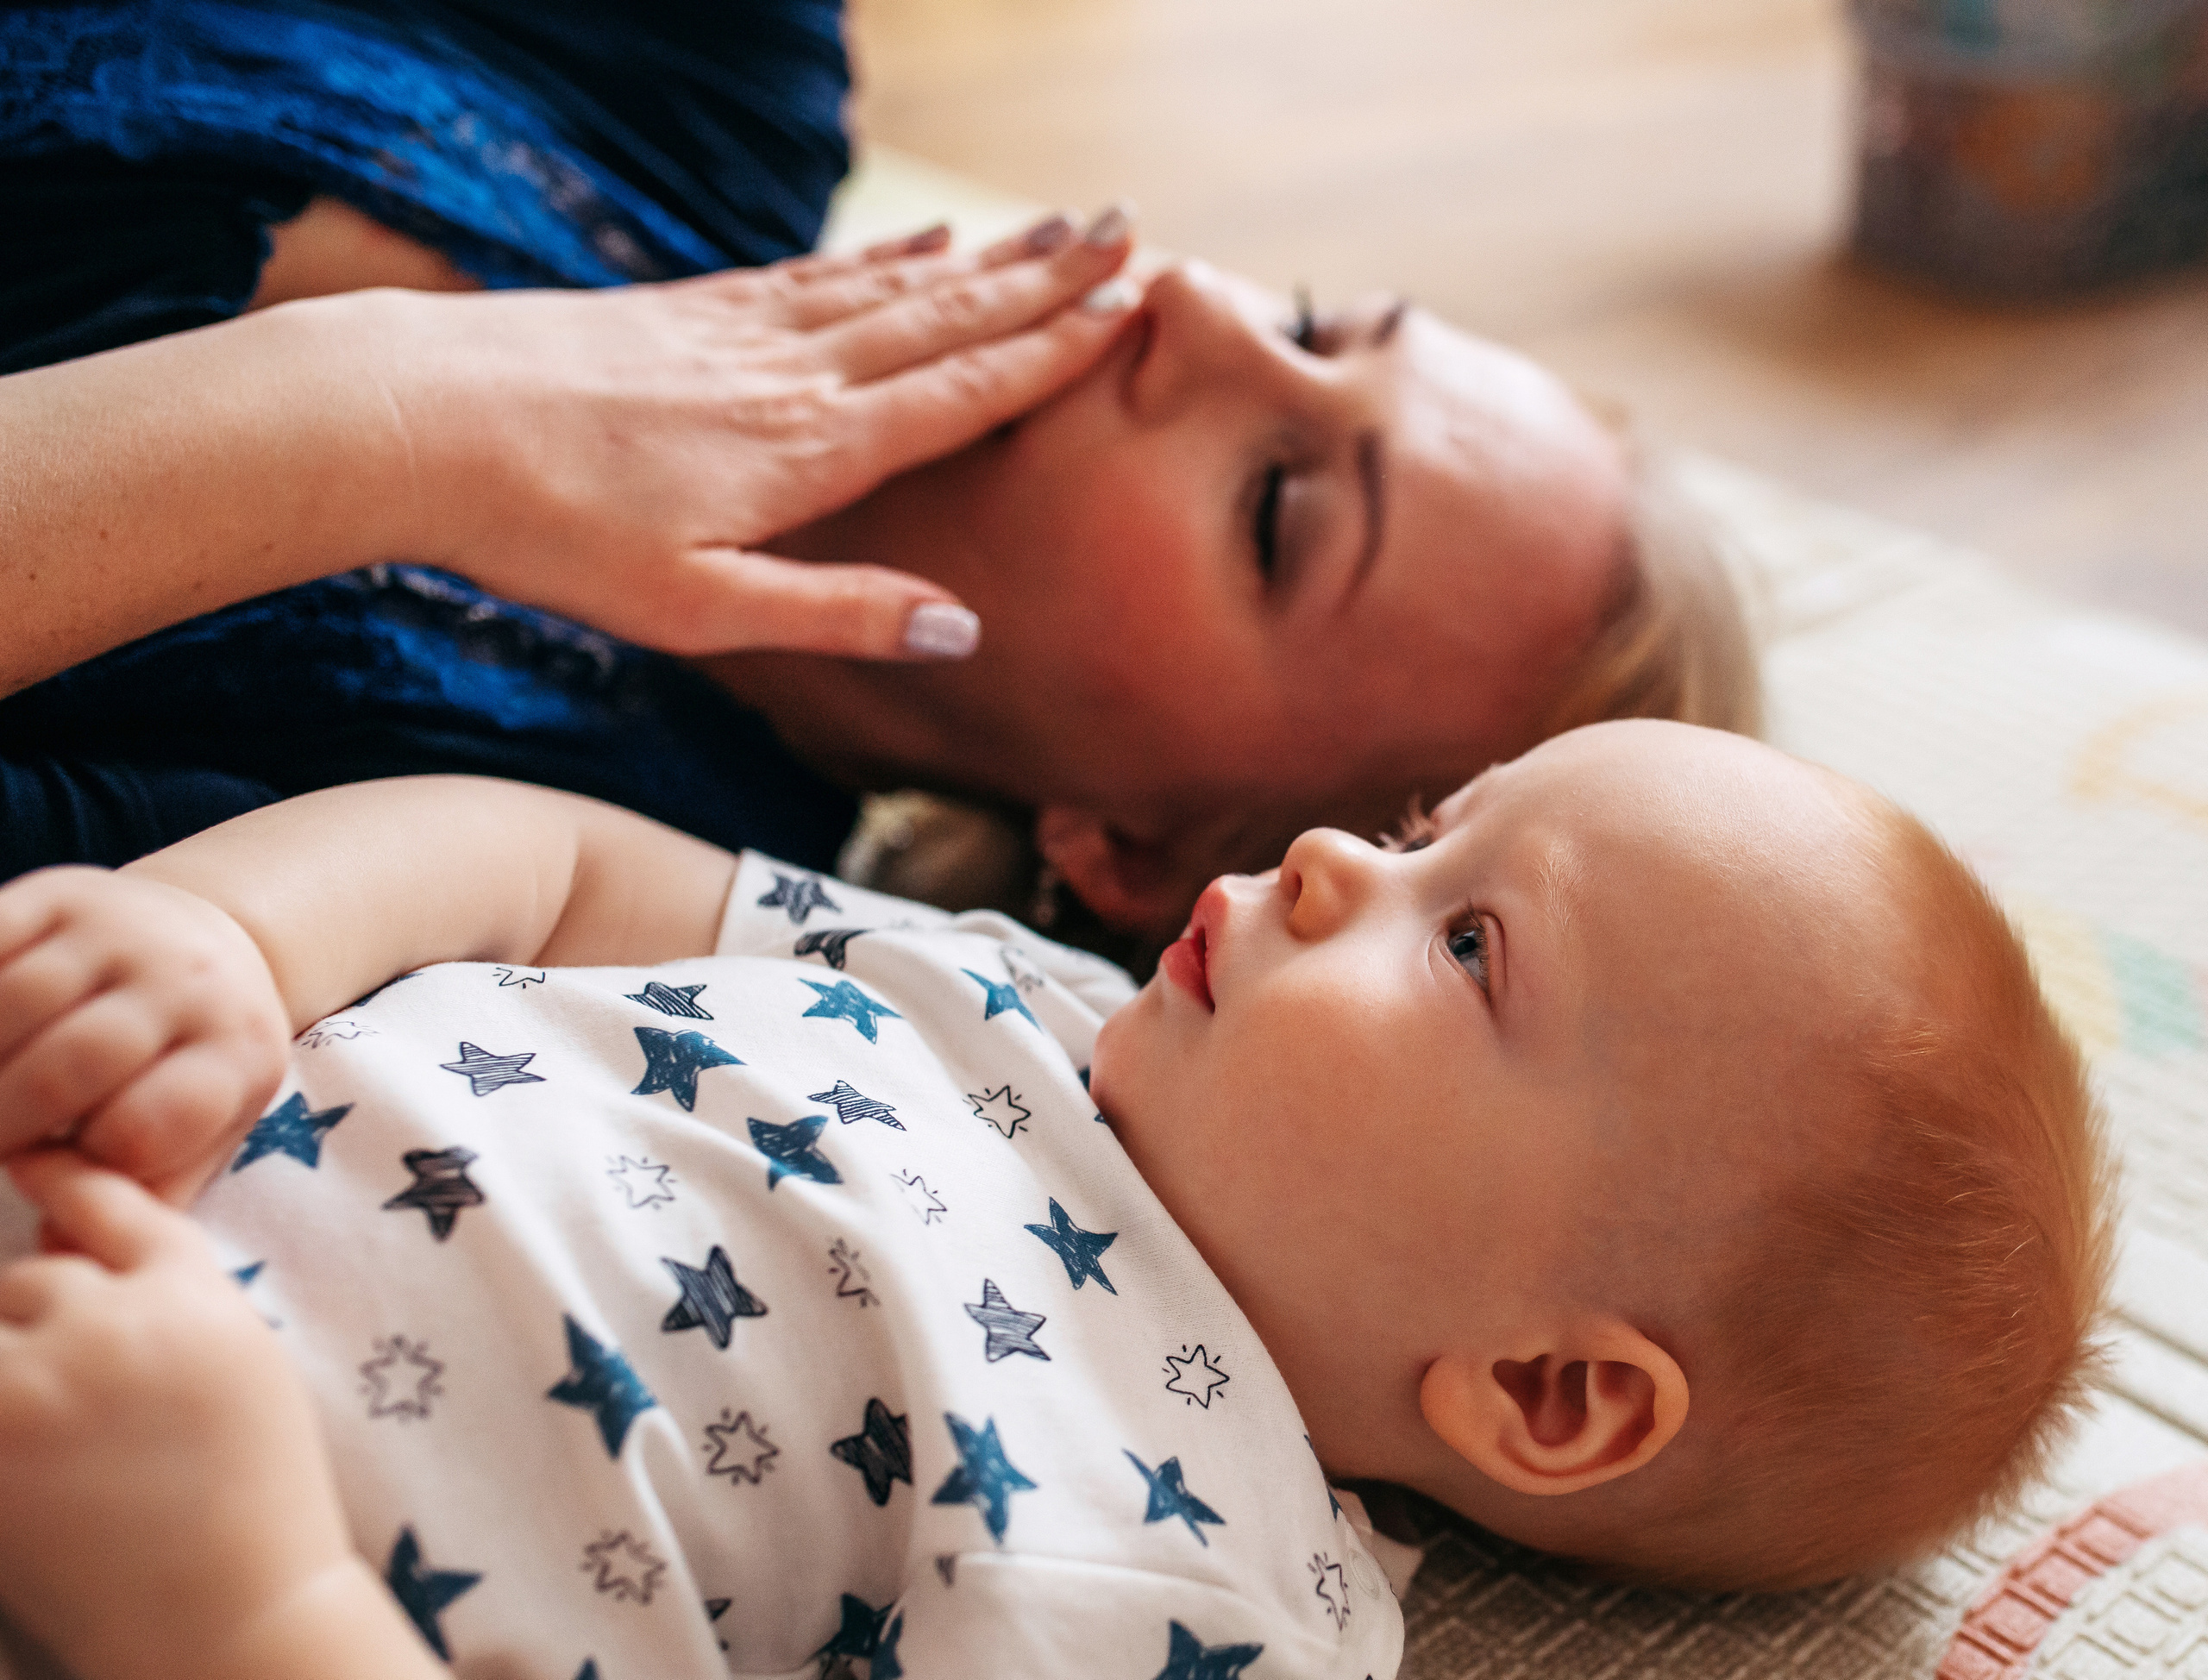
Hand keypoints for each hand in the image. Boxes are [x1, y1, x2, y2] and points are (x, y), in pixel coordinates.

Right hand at [0, 867, 288, 1203]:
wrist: (209, 947)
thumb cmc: (190, 1070)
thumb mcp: (203, 1133)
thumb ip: (143, 1197)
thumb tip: (59, 1252)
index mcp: (235, 1051)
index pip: (148, 1126)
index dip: (84, 1162)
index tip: (49, 1171)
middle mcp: (188, 981)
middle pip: (74, 1062)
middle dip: (6, 1120)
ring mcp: (121, 930)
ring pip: (13, 1002)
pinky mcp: (59, 892)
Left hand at [0, 1153, 370, 1679]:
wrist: (230, 1613)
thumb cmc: (247, 1500)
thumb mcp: (237, 1365)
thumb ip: (169, 1297)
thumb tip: (55, 1243)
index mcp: (200, 1296)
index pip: (112, 1204)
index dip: (64, 1182)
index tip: (28, 1162)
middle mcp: (124, 1321)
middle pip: (32, 1279)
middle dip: (35, 1325)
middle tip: (72, 1400)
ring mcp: (48, 1379)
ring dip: (10, 1367)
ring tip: (59, 1442)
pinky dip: (4, 1411)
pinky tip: (29, 1453)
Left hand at [370, 208, 1144, 659]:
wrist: (417, 420)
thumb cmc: (553, 535)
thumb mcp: (699, 612)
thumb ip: (838, 614)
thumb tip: (965, 629)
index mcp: (810, 449)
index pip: (962, 392)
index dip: (1050, 351)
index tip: (1130, 308)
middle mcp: (792, 373)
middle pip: (944, 320)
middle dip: (1044, 279)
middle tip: (1130, 235)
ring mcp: (741, 331)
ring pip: (890, 286)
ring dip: (983, 258)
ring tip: (1055, 227)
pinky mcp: (690, 310)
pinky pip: (815, 274)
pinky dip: (882, 255)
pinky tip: (918, 239)